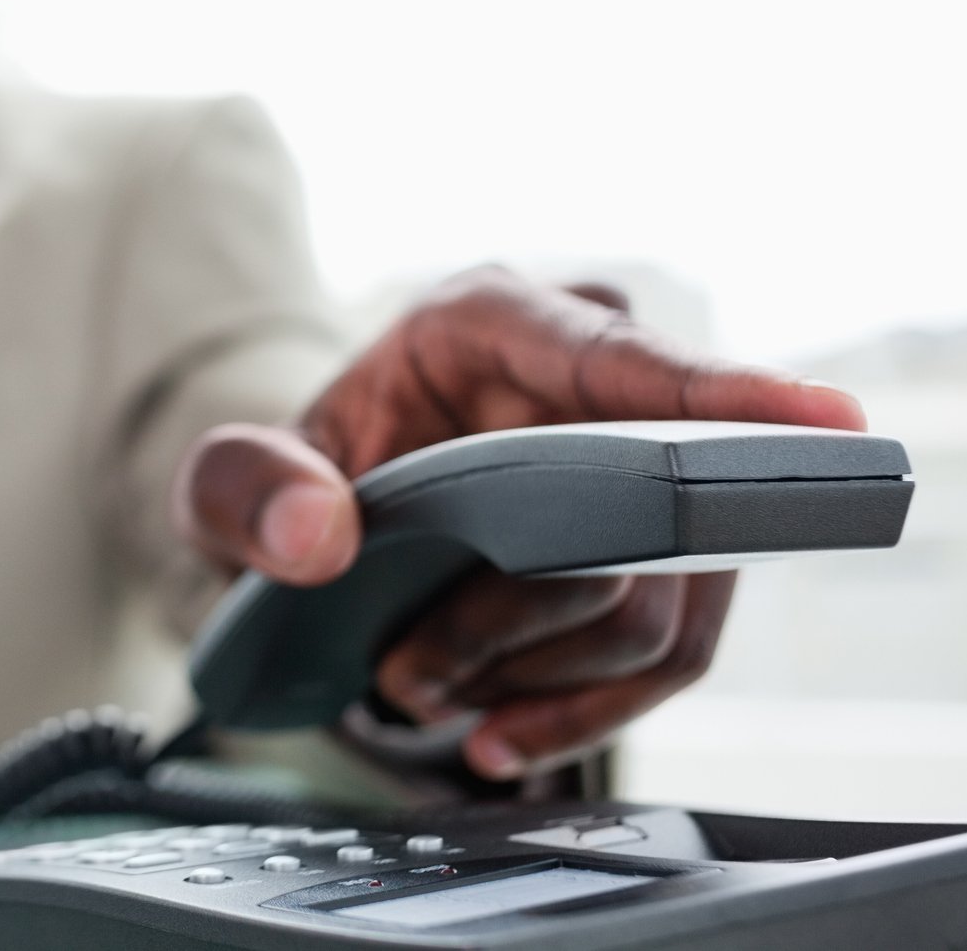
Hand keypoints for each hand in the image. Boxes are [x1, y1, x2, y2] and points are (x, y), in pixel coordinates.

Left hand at [173, 265, 864, 780]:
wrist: (321, 508)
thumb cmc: (300, 472)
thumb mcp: (229, 473)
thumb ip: (246, 485)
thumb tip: (318, 538)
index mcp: (493, 320)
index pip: (621, 359)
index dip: (724, 397)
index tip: (825, 426)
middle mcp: (590, 379)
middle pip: (629, 514)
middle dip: (516, 616)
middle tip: (409, 671)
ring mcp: (640, 468)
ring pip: (655, 598)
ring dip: (541, 676)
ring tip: (426, 693)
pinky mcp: (661, 554)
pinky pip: (668, 653)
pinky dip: (582, 710)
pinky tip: (497, 734)